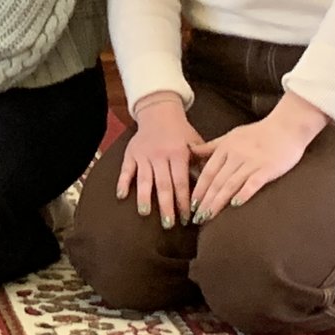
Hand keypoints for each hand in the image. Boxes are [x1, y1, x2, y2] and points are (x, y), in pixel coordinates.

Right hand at [113, 93, 199, 227]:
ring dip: (144, 197)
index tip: (188, 218)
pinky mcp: (131, 153)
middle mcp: (160, 155)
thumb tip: (213, 186)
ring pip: (144, 179)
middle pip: (163, 184)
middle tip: (169, 223)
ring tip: (145, 213)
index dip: (184, 201)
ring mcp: (144, 154)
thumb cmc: (181, 132)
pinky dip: (123, 182)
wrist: (159, 111)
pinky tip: (121, 196)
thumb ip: (203, 163)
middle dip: (166, 205)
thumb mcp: (196, 143)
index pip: (181, 182)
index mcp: (178, 153)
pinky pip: (126, 169)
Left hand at [188, 95, 326, 220]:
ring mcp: (251, 162)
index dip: (198, 190)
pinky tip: (235, 205)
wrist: (286, 126)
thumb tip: (191, 151)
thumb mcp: (230, 136)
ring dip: (218, 201)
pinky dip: (243, 193)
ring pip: (230, 184)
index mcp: (225, 148)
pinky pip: (253, 182)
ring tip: (209, 216)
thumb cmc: (258, 133)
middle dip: (205, 201)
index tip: (191, 205)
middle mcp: (235, 156)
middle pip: (216, 181)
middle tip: (197, 218)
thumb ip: (211, 147)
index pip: (207, 172)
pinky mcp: (268, 168)